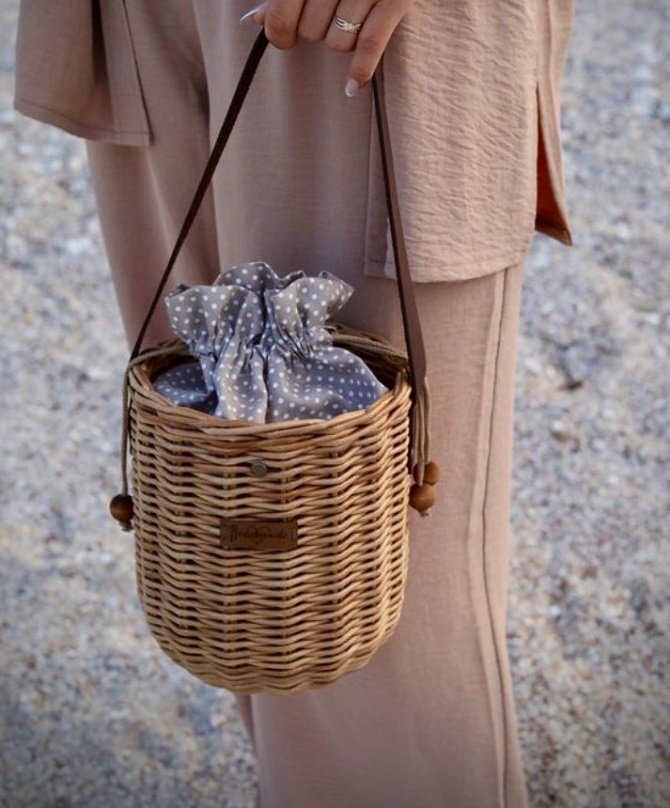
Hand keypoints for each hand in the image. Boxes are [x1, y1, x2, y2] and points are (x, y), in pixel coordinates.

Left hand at [240, 0, 415, 94]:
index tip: (285, 38)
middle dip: (317, 32)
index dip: (279, 34)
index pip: (281, 16)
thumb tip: (252, 21)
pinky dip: (361, 70)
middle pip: (311, 32)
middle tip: (329, 16)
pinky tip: (353, 87)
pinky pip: (370, 44)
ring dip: (343, 42)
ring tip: (353, 22)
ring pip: (338, 42)